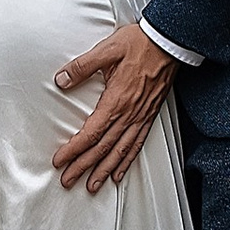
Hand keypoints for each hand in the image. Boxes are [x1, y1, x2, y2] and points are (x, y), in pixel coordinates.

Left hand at [53, 19, 177, 191]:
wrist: (168, 43)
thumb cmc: (140, 44)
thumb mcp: (107, 49)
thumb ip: (82, 66)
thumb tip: (62, 79)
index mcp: (116, 100)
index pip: (91, 133)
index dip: (74, 149)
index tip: (60, 160)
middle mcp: (129, 114)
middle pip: (103, 148)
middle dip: (83, 166)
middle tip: (68, 180)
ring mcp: (140, 117)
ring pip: (120, 151)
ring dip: (104, 171)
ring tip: (92, 185)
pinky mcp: (149, 116)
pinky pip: (137, 144)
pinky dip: (126, 161)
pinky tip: (119, 172)